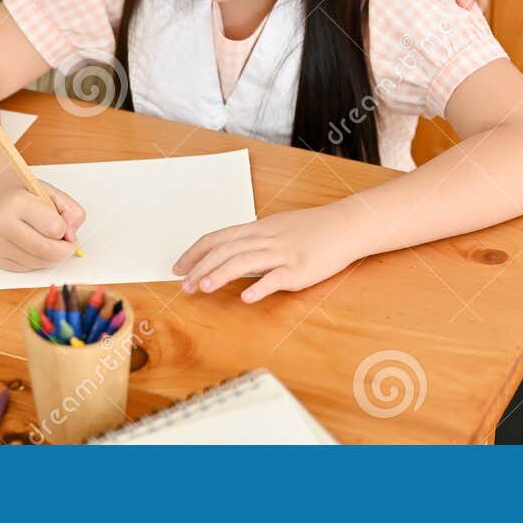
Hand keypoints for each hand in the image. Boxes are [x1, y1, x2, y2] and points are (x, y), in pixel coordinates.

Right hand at [0, 180, 85, 270]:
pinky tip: (37, 246)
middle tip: (69, 243)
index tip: (67, 226)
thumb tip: (71, 234)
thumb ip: (70, 210)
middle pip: (46, 250)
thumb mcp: (51, 192)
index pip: (54, 228)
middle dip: (65, 250)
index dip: (66, 230)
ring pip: (39, 263)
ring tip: (53, 242)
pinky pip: (29, 268)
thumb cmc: (24, 194)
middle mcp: (3, 224)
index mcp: (17, 202)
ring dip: (54, 257)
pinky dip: (40, 261)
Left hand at [173, 206, 358, 302]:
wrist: (344, 226)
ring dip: (221, 274)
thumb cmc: (311, 228)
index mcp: (258, 228)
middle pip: (226, 250)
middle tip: (184, 285)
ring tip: (203, 288)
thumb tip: (228, 253)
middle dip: (201, 268)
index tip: (178, 267)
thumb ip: (253, 240)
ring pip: (245, 261)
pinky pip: (276, 277)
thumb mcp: (277, 227)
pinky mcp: (299, 269)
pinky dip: (259, 287)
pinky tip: (246, 297)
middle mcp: (266, 239)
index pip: (219, 238)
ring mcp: (282, 254)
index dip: (196, 252)